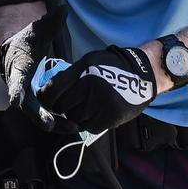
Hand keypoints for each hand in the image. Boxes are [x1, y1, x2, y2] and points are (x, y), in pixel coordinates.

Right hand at [0, 6, 75, 132]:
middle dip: (40, 117)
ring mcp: (28, 97)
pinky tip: (74, 126)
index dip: (16, 91)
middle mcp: (20, 88)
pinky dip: (58, 121)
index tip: (16, 101)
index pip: (15, 82)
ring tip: (73, 128)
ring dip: (54, 123)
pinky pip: (46, 114)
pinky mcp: (37, 102)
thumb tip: (63, 9)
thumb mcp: (36, 30)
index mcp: (18, 70)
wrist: (16, 52)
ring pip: (38, 115)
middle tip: (52, 126)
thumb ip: (50, 22)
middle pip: (27, 107)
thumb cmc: (26, 41)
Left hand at [37, 45, 156, 132]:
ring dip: (76, 115)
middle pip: (61, 107)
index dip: (45, 98)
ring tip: (87, 105)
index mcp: (83, 70)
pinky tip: (96, 112)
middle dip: (62, 107)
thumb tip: (48, 90)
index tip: (47, 100)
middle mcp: (90, 87)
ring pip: (74, 119)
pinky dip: (88, 122)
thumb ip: (70, 75)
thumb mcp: (89, 61)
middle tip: (70, 102)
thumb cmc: (112, 66)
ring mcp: (100, 104)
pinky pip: (88, 127)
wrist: (142, 75)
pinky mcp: (109, 118)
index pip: (52, 90)